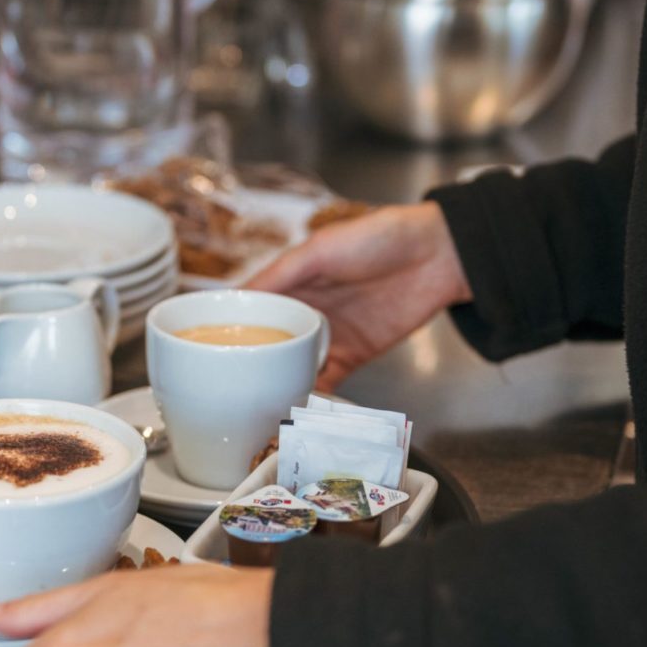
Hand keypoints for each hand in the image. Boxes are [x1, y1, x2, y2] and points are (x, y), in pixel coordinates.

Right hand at [246, 201, 471, 390]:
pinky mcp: (354, 356)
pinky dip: (313, 396)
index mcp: (291, 283)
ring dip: (278, 384)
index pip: (252, 309)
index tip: (206, 350)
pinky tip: (296, 408)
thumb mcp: (321, 249)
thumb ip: (281, 273)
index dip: (229, 329)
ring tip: (255, 404)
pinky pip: (327, 382)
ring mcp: (329, 336)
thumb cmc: (379, 238)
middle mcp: (304, 312)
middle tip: (227, 388)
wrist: (439, 256)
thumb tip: (239, 294)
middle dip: (250, 365)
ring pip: (293, 367)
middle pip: (268, 344)